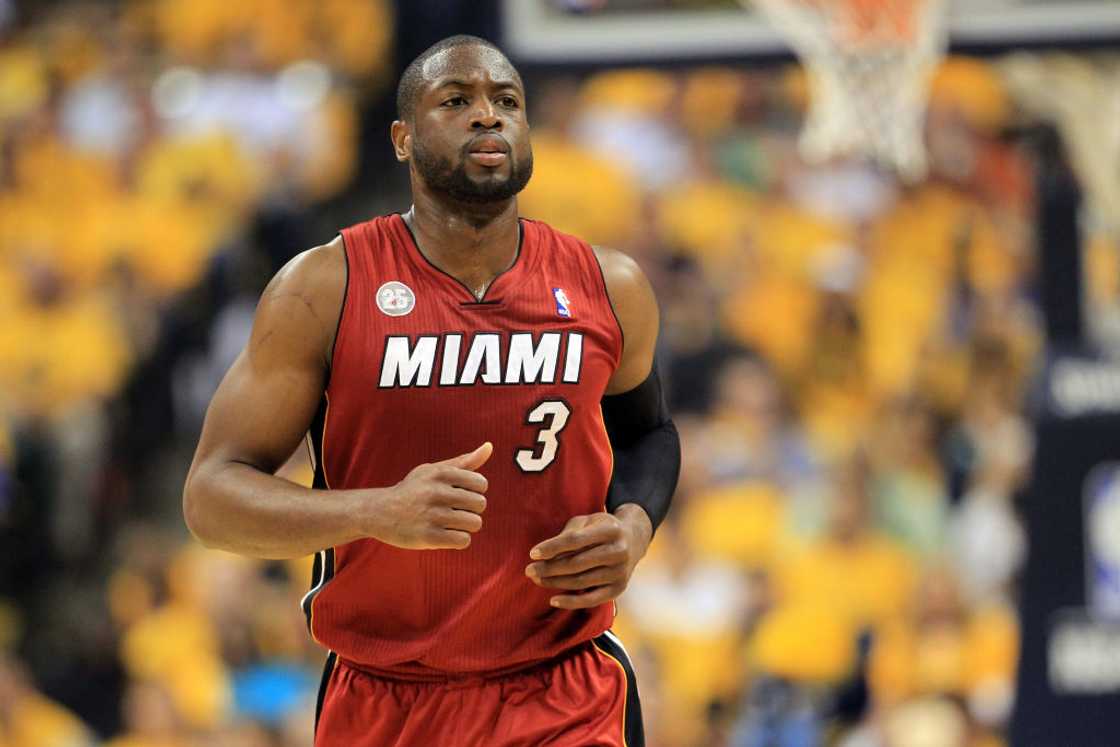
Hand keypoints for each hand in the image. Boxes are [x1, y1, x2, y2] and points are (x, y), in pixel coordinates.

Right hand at [369, 443, 490, 549]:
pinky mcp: (428, 537)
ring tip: (449, 524)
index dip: (474, 492)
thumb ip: (464, 461)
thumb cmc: (413, 490)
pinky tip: (445, 535)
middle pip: (480, 504)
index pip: (481, 484)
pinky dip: (458, 540)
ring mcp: (432, 515)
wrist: (379, 512)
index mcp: (440, 473)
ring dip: (465, 526)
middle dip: (471, 510)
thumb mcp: (434, 471)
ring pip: (474, 523)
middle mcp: (437, 492)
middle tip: (453, 511)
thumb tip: (490, 446)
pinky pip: (463, 540)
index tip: (459, 496)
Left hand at [525, 505, 651, 608]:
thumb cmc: (601, 529)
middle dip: (549, 568)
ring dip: (555, 582)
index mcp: (610, 530)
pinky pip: (591, 600)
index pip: (575, 540)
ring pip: (581, 581)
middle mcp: (618, 552)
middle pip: (576, 563)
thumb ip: (569, 534)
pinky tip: (553, 600)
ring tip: (537, 579)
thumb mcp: (588, 522)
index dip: (552, 547)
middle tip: (529, 570)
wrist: (633, 540)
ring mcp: (620, 572)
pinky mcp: (618, 589)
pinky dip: (571, 602)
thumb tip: (543, 554)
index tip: (533, 553)